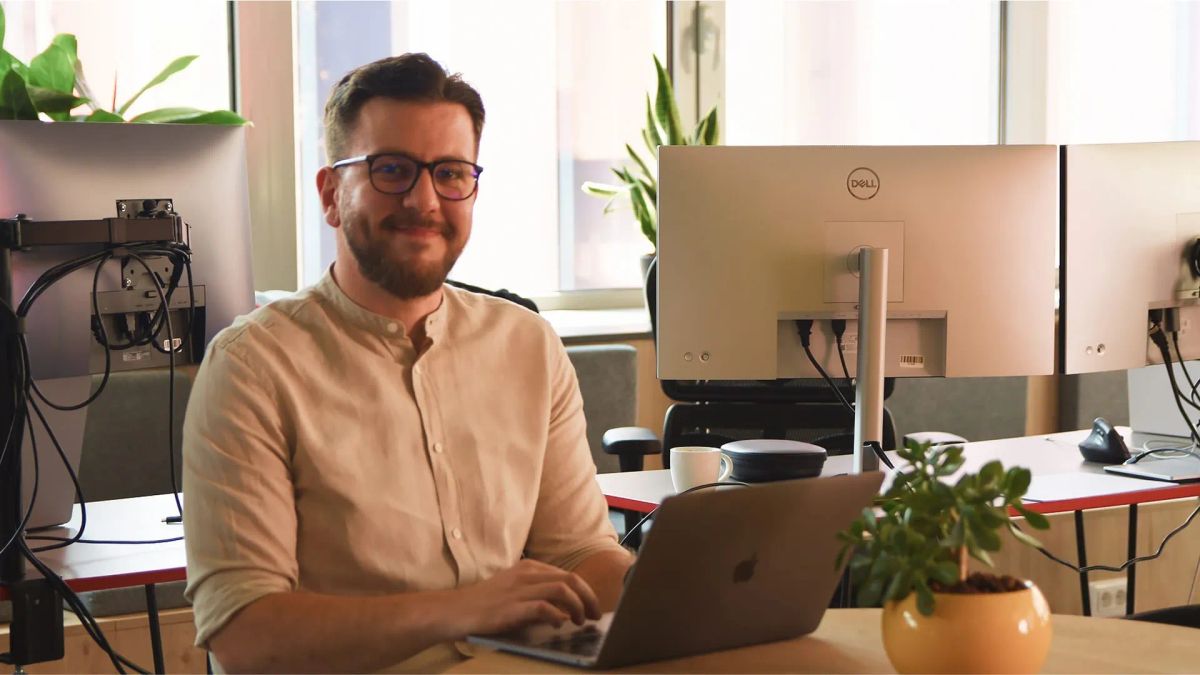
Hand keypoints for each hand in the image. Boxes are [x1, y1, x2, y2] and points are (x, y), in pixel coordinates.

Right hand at [449, 559, 601, 636]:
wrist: (455, 610)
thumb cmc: (485, 604)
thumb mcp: (514, 590)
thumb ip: (537, 594)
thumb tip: (565, 610)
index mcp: (529, 567)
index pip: (567, 574)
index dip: (585, 591)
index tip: (592, 607)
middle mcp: (527, 574)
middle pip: (571, 579)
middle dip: (589, 598)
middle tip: (595, 615)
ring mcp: (519, 589)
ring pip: (562, 589)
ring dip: (578, 606)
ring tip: (581, 621)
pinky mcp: (512, 607)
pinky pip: (544, 607)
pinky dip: (557, 615)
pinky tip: (560, 624)